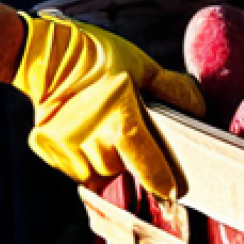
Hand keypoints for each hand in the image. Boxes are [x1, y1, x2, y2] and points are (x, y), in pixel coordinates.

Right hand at [12, 12, 204, 196]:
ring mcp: (67, 148)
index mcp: (119, 119)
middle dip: (126, 157)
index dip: (161, 180)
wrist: (45, 53)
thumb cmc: (98, 55)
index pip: (146, 163)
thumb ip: (170, 89)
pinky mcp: (47, 149)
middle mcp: (92, 140)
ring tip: (101, 128)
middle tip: (123, 130)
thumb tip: (198, 109)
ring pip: (95, 172)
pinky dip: (81, 157)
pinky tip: (82, 131)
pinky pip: (72, 167)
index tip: (173, 191)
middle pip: (119, 168)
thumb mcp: (140, 65)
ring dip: (103, 159)